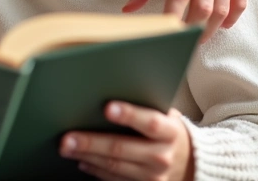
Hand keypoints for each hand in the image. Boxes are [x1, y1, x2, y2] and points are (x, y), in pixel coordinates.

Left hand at [60, 102, 193, 180]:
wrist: (190, 164)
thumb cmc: (168, 132)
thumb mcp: (166, 116)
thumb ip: (146, 105)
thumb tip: (112, 87)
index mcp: (170, 132)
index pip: (150, 123)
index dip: (130, 115)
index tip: (107, 107)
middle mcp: (162, 156)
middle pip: (122, 148)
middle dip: (91, 143)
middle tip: (67, 138)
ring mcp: (152, 177)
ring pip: (113, 166)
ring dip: (86, 156)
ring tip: (67, 148)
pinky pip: (114, 180)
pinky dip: (95, 170)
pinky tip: (82, 160)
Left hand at [125, 0, 246, 41]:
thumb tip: (129, 9)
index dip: (172, 17)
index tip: (164, 34)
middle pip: (203, 6)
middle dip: (191, 29)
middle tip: (180, 41)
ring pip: (222, 8)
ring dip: (210, 29)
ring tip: (197, 38)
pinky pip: (240, 1)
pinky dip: (231, 18)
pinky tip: (220, 25)